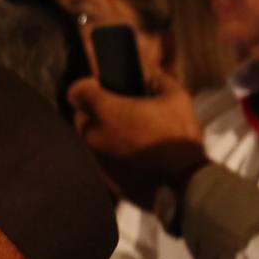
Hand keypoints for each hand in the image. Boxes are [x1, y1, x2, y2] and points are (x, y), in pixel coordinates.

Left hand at [67, 72, 208, 208]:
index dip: (85, 87)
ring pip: (89, 140)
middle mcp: (92, 135)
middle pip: (81, 117)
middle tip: (119, 113)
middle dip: (95, 112)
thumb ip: (161, 81)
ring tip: (127, 135)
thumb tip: (153, 76)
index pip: (76, 92)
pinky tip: (130, 155)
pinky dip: (110, 155)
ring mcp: (94, 159)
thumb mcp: (177, 99)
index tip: (99, 87)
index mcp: (105, 112)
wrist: (183, 182)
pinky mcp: (101, 178)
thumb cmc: (177, 137)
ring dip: (102, 135)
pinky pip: (99, 159)